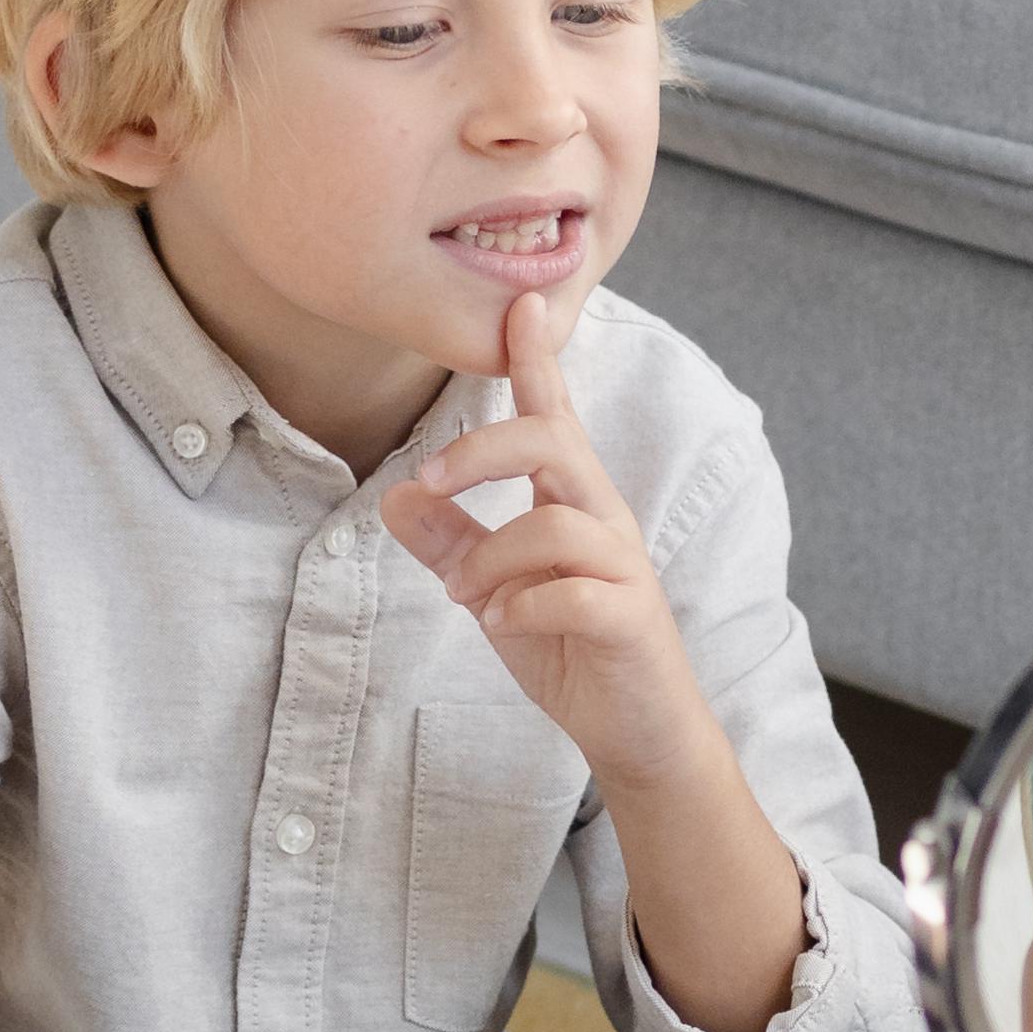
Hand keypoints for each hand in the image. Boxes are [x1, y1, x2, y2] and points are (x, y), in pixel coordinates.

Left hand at [384, 293, 714, 792]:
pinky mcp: (631, 618)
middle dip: (482, 451)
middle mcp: (602, 519)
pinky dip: (526, 605)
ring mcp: (622, 566)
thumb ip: (451, 543)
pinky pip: (577, 593)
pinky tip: (500, 623)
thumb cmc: (570, 647)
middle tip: (429, 483)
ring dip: (492, 557)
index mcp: (571, 500)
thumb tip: (395, 496)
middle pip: (554, 442)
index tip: (520, 301)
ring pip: (556, 523)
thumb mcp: (494, 591)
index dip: (537, 359)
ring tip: (466, 596)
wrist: (638, 729)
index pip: (553, 415)